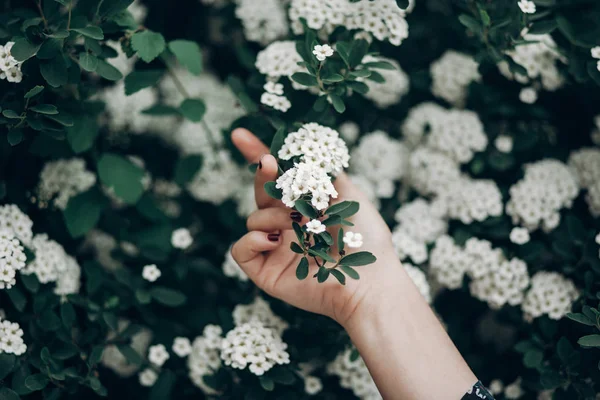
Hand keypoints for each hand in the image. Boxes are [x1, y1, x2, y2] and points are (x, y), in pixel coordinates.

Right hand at [230, 128, 405, 326]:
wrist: (369, 281)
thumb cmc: (365, 239)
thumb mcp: (349, 194)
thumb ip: (325, 172)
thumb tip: (307, 151)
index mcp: (306, 208)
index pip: (278, 179)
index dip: (258, 156)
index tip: (240, 136)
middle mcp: (288, 227)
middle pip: (261, 194)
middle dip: (262, 176)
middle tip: (268, 164)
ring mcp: (276, 250)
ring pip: (253, 219)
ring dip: (272, 217)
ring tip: (298, 225)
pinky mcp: (266, 272)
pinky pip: (240, 249)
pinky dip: (251, 240)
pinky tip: (273, 241)